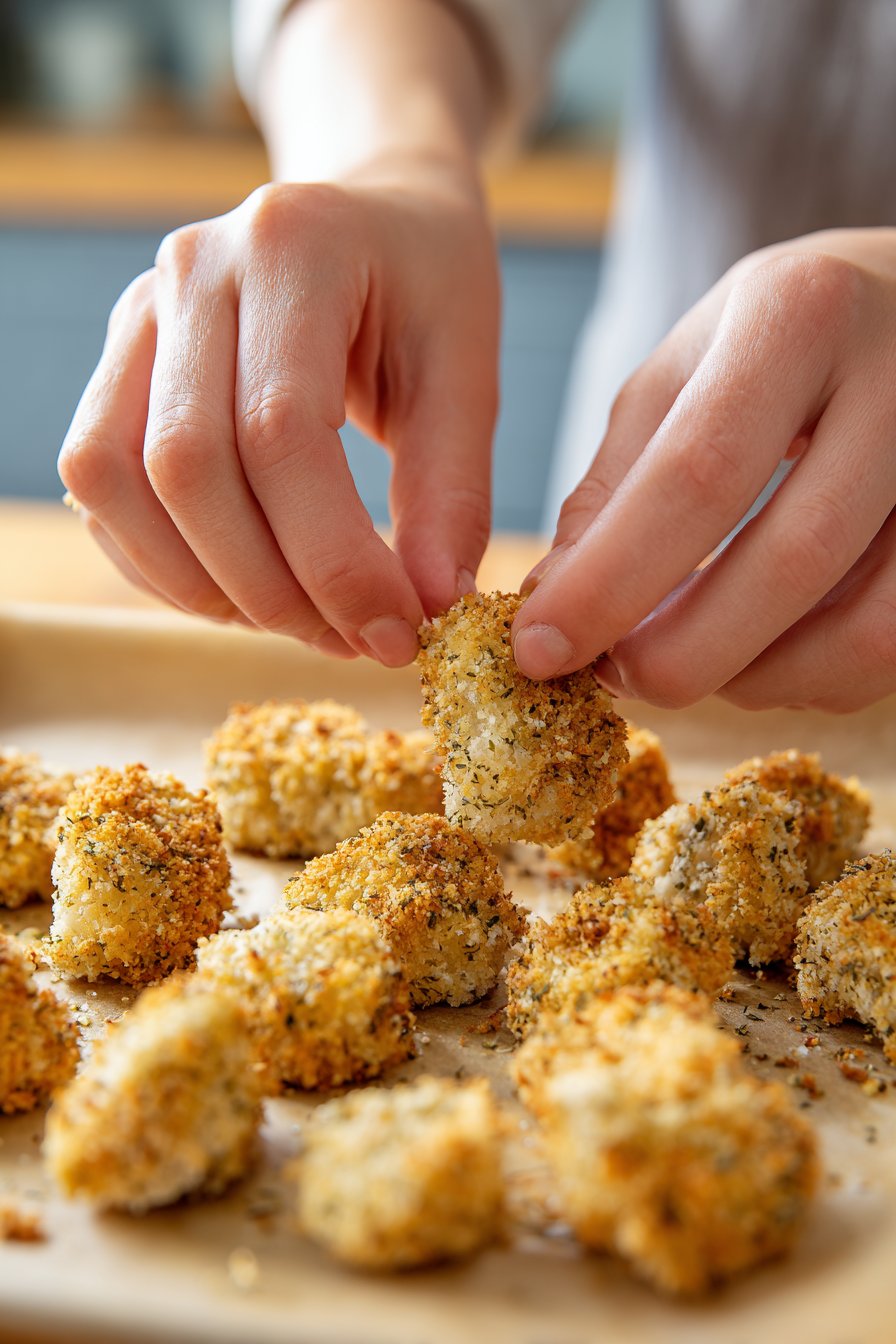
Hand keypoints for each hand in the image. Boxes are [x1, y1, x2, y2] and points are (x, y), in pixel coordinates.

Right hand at [58, 171, 498, 663]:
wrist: (371, 214)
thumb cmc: (427, 286)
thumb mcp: (470, 372)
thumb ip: (452, 492)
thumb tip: (428, 608)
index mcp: (293, 246)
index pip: (281, 433)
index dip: (333, 558)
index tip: (396, 632)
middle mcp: (191, 272)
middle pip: (186, 467)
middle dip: (270, 587)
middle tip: (352, 641)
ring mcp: (138, 316)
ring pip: (117, 483)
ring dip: (203, 585)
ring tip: (301, 623)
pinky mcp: (116, 366)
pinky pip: (100, 488)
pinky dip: (162, 563)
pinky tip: (244, 589)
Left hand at [513, 228, 895, 711]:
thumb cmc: (783, 336)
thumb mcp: (688, 364)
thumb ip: (620, 477)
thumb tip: (554, 601)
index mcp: (800, 317)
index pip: (699, 473)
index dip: (611, 581)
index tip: (540, 648)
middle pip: (793, 560)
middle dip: (683, 652)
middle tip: (616, 675)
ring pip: (868, 630)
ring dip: (755, 679)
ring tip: (686, 659)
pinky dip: (810, 677)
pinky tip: (758, 652)